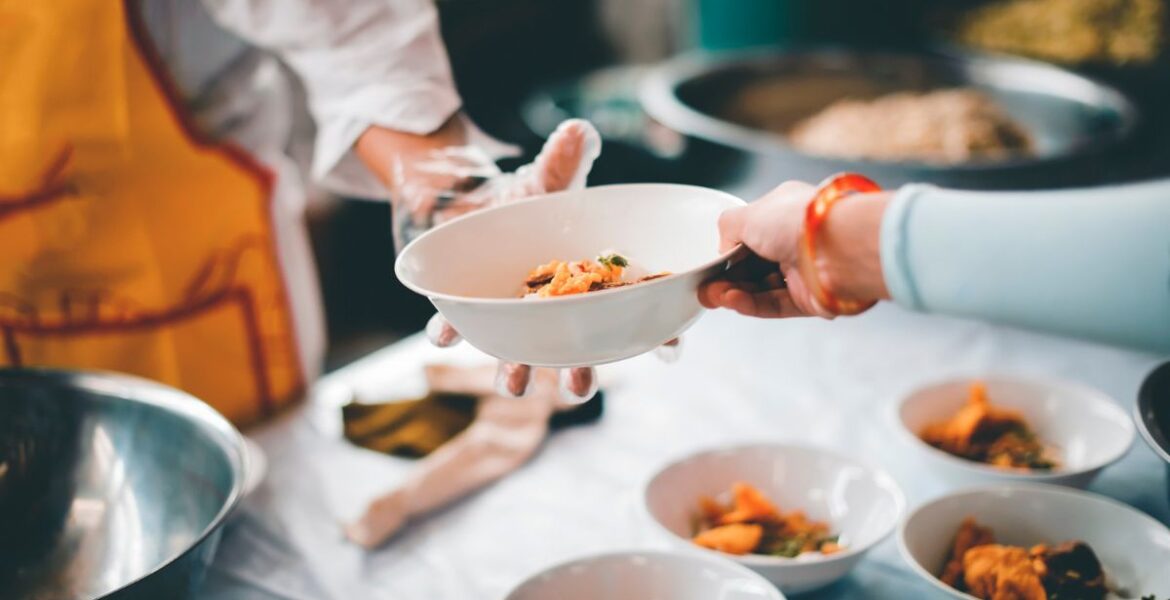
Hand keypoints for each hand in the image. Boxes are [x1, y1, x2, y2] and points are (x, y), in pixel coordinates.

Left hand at [360, 118, 676, 400]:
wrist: (464, 212)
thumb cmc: (519, 207)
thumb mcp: (544, 184)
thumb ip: (562, 164)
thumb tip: (577, 129)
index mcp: (584, 289)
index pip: (630, 319)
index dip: (654, 338)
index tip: (668, 349)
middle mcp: (552, 316)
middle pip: (576, 355)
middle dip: (580, 375)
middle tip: (579, 385)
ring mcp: (511, 321)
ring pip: (522, 358)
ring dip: (518, 373)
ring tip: (515, 381)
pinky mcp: (469, 313)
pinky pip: (460, 328)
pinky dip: (450, 331)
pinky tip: (444, 333)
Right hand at [699, 180, 891, 318]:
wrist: (839, 247)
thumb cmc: (797, 222)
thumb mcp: (747, 214)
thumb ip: (727, 228)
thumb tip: (722, 248)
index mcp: (784, 213)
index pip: (750, 235)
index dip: (727, 253)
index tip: (708, 266)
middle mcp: (795, 241)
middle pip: (752, 265)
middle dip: (726, 278)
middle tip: (704, 288)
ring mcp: (803, 271)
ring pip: (761, 287)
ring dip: (735, 293)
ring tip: (714, 297)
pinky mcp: (810, 298)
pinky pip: (774, 304)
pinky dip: (752, 304)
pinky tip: (732, 302)